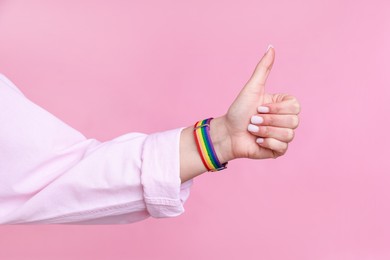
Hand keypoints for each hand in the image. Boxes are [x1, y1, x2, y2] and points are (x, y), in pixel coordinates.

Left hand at [211, 46, 300, 162]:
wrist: (227, 133)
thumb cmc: (239, 111)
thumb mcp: (252, 88)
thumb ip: (263, 69)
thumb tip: (271, 46)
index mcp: (283, 105)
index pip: (295, 106)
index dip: (276, 108)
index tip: (260, 107)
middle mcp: (286, 120)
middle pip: (294, 121)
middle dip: (268, 120)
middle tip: (253, 120)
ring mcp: (283, 136)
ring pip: (288, 134)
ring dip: (265, 132)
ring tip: (252, 130)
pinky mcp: (278, 150)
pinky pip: (283, 147)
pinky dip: (267, 143)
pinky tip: (257, 141)